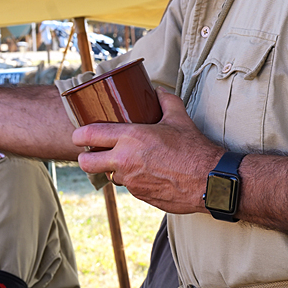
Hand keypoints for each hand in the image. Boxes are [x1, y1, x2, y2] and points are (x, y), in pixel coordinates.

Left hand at [75, 89, 223, 213]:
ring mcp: (131, 182)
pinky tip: (148, 173)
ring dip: (113, 169)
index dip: (79, 135)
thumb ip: (166, 101)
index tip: (79, 135)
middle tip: (95, 152)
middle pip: (86, 163)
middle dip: (86, 158)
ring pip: (109, 176)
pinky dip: (133, 180)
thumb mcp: (179, 119)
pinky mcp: (140, 196)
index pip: (89, 135)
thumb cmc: (194, 149)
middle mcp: (125, 161)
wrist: (209, 181)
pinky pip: (129, 187)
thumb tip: (158, 91)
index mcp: (131, 138)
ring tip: (128, 161)